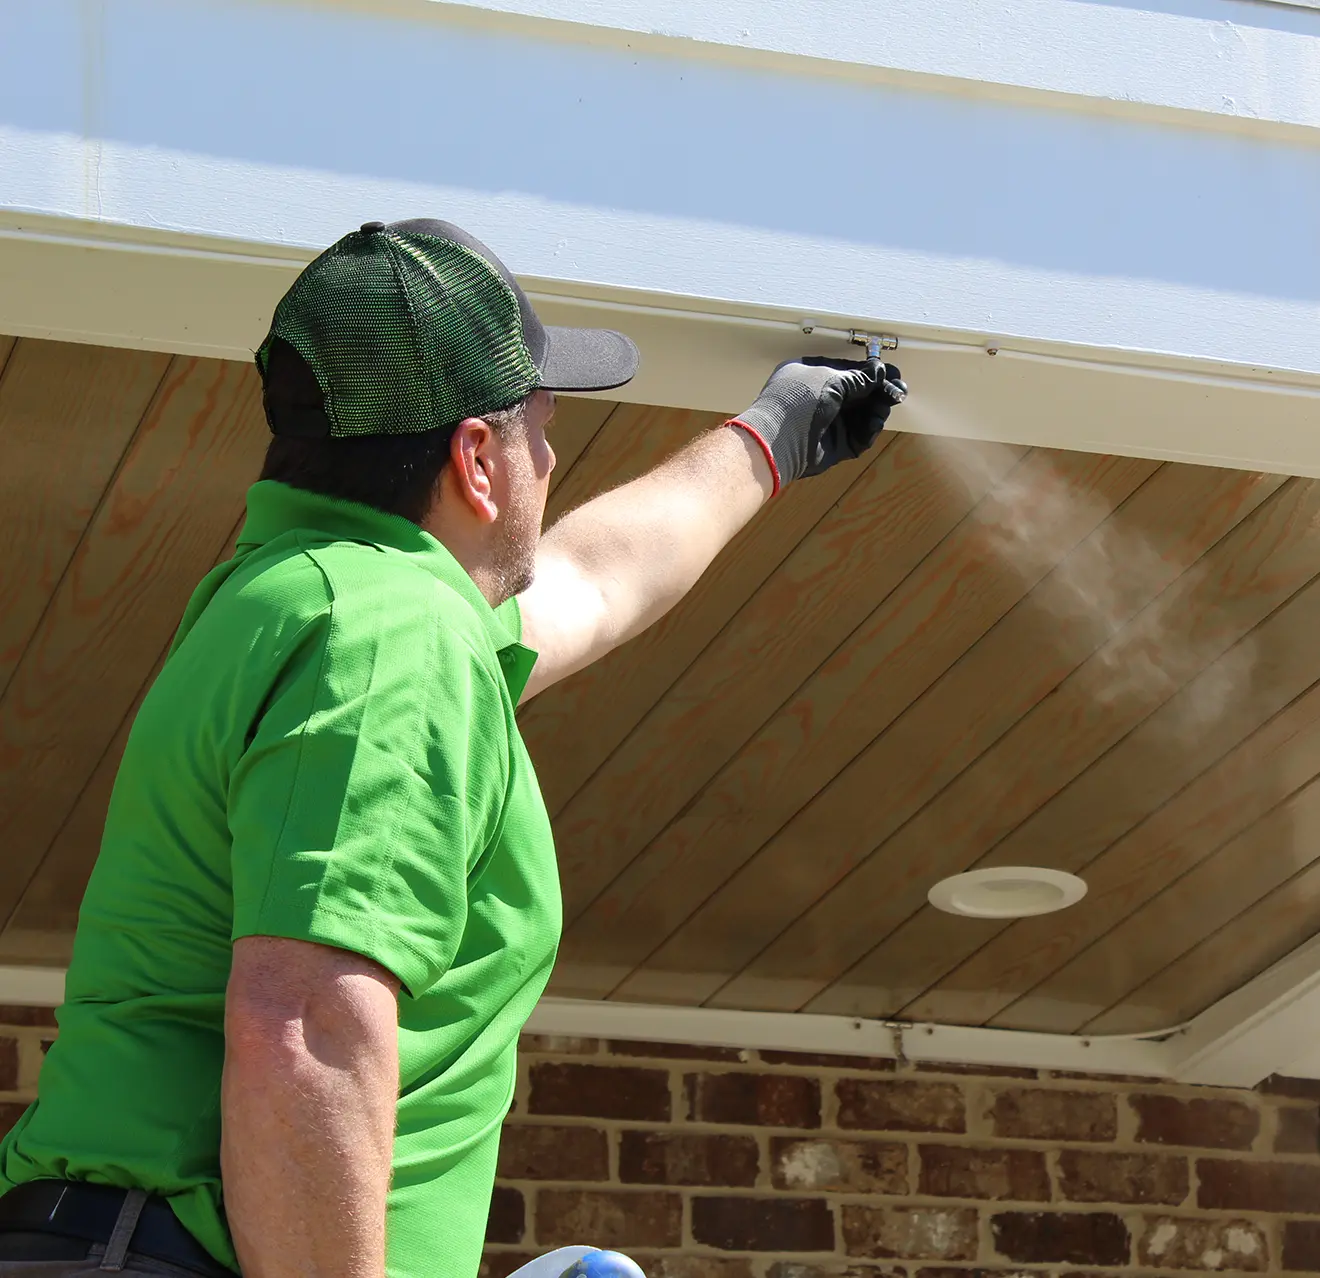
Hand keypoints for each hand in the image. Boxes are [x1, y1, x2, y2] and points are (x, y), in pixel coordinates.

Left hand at [730, 356, 906, 492]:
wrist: (777, 440)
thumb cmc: (796, 402)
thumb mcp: (830, 379)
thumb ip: (858, 377)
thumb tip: (880, 372)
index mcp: (812, 375)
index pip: (849, 372)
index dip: (872, 374)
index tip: (893, 374)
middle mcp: (820, 399)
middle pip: (859, 395)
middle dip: (880, 393)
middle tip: (898, 393)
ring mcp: (827, 423)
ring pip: (861, 416)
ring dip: (876, 412)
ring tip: (883, 409)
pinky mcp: (834, 446)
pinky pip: (858, 437)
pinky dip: (868, 431)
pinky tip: (873, 425)